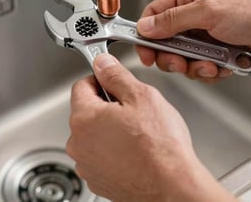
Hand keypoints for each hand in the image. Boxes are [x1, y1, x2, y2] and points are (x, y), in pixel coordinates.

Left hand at [67, 53, 237, 201]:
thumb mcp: (141, 96)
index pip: (81, 85)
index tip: (112, 81)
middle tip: (132, 110)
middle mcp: (78, 143)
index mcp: (84, 118)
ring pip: (94, 133)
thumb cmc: (160, 147)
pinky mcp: (98, 179)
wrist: (172, 188)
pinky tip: (134, 151)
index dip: (100, 79)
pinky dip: (112, 149)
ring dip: (110, 129)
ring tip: (136, 134)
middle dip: (107, 105)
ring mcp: (87, 164)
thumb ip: (116, 75)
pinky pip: (100, 154)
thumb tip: (102, 63)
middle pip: (87, 110)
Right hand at [136, 0, 250, 81]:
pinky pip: (202, 68)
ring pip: (183, 59)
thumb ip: (173, 19)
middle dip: (171, 56)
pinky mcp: (218, 53)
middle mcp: (195, 17)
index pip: (155, 14)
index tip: (143, 50)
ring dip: (193, 66)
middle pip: (166, 41)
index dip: (145, 33)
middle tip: (178, 61)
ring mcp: (207, 36)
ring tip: (208, 63)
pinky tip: (221, 66)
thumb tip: (146, 26)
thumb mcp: (208, 10)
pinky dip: (209, 72)